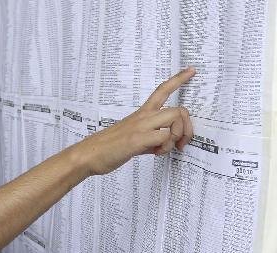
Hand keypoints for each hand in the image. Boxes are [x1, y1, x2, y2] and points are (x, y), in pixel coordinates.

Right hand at [80, 67, 195, 175]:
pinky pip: (164, 136)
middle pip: (178, 109)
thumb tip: (163, 144)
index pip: (162, 91)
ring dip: (176, 137)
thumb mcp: (133, 138)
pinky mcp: (137, 139)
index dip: (178, 80)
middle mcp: (142, 117)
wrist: (88, 154)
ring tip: (164, 149)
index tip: (191, 71)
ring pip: (174, 119)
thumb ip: (149, 139)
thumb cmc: (107, 147)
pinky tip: (155, 153)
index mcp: (141, 114)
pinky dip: (165, 147)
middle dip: (187, 128)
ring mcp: (140, 127)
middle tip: (181, 143)